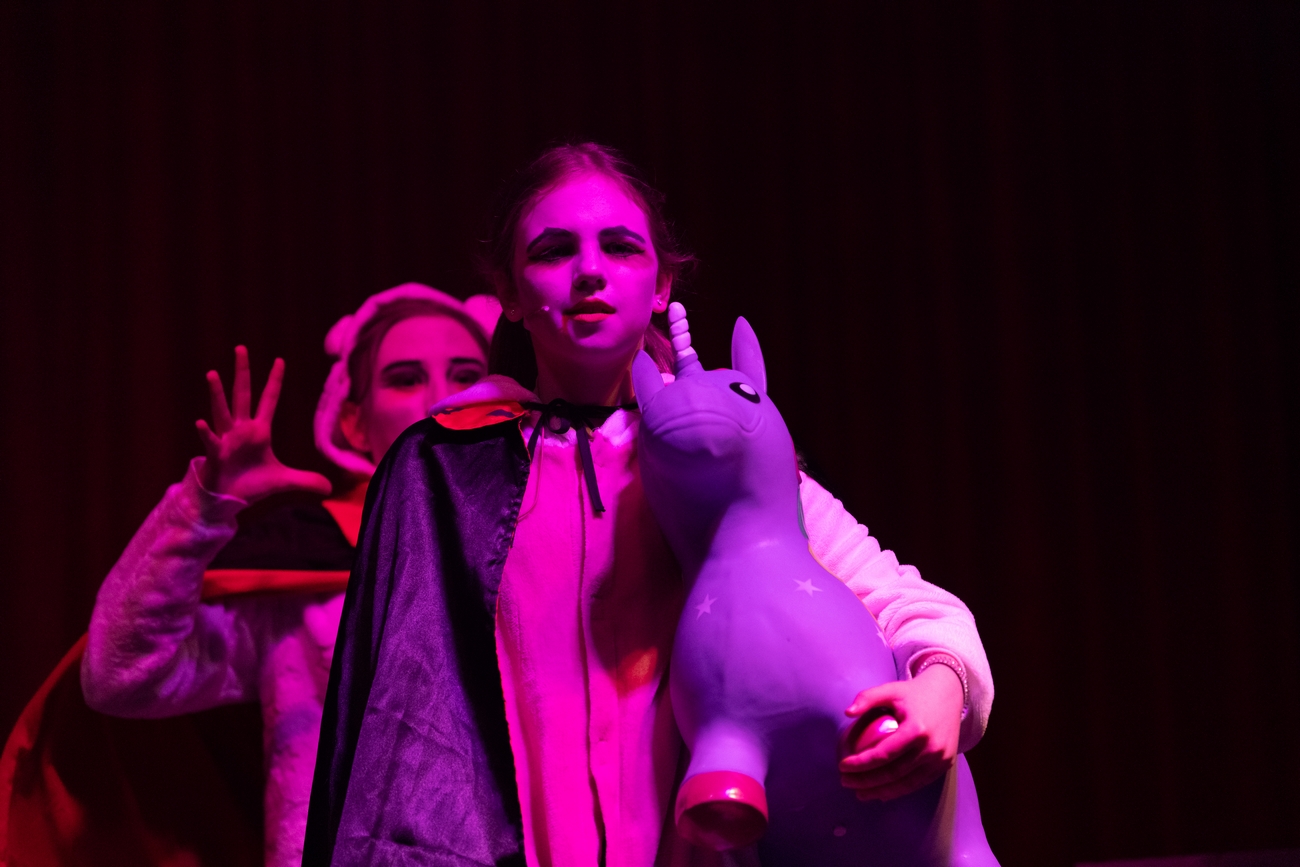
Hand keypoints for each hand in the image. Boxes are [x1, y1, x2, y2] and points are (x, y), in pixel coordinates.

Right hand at [196, 346, 331, 503]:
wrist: (229, 500)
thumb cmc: (252, 485)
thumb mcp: (284, 481)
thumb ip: (306, 481)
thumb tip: (329, 488)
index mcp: (259, 430)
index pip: (269, 399)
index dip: (274, 381)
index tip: (280, 360)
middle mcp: (241, 429)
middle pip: (242, 394)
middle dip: (243, 372)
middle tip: (241, 348)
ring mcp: (226, 439)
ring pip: (222, 411)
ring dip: (217, 394)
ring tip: (212, 374)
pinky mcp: (216, 455)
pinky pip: (211, 441)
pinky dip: (206, 433)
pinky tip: (201, 422)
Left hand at [838, 664, 963, 800]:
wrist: (949, 695)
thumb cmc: (914, 694)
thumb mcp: (890, 689)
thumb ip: (867, 698)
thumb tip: (847, 712)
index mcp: (916, 730)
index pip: (884, 754)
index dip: (861, 763)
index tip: (843, 766)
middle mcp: (931, 748)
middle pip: (893, 773)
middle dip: (866, 781)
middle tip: (846, 781)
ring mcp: (940, 759)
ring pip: (906, 784)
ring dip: (880, 791)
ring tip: (860, 793)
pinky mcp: (945, 764)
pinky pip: (919, 783)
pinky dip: (899, 790)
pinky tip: (882, 793)